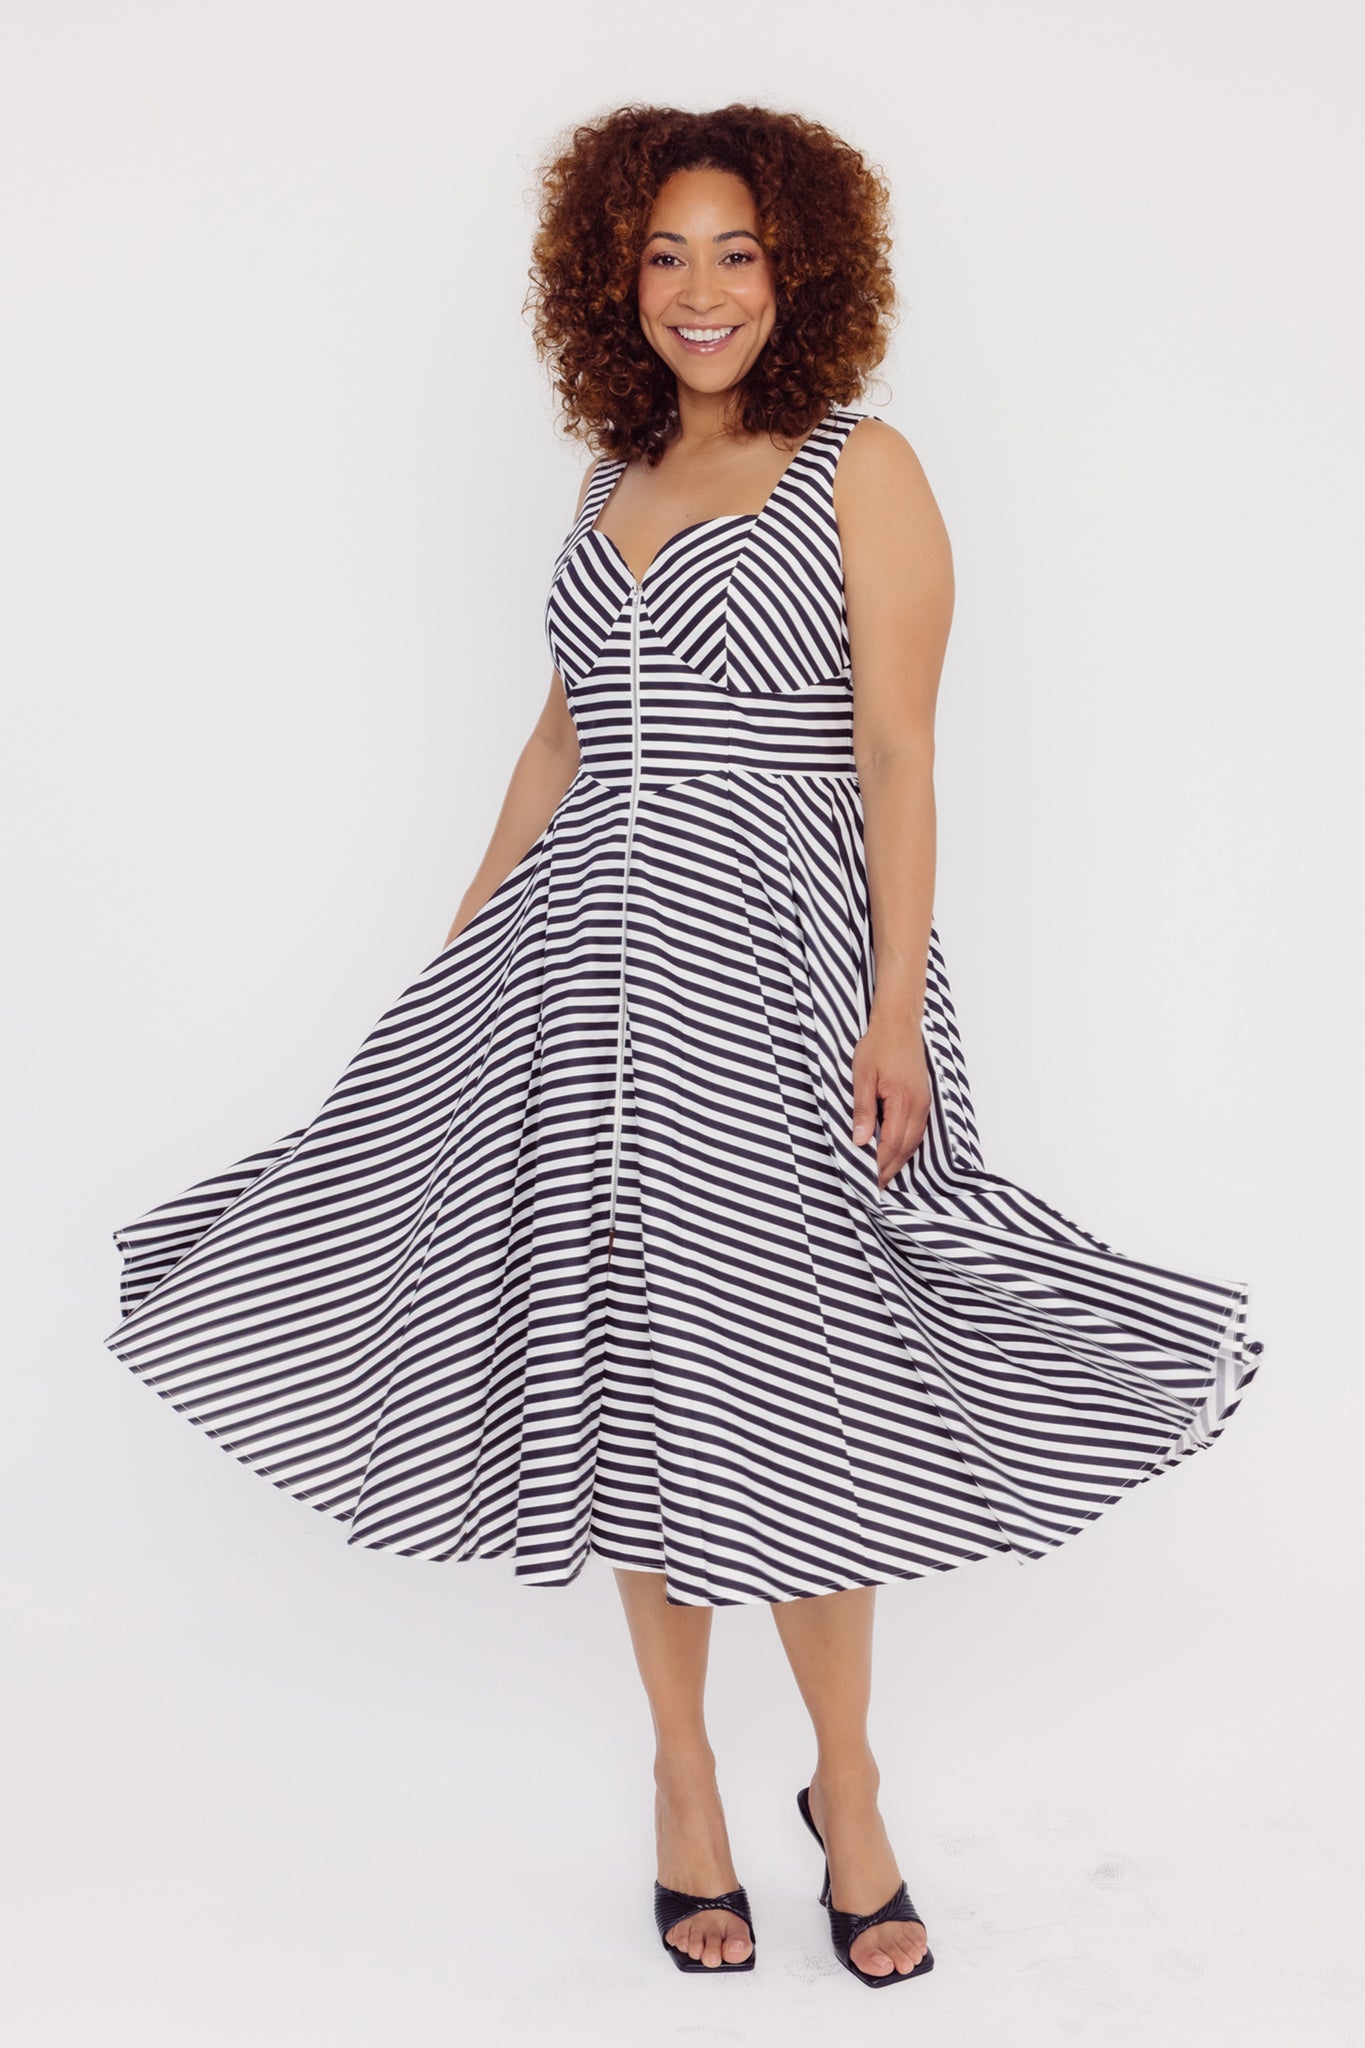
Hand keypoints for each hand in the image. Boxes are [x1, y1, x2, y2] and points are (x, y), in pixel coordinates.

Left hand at [851, 1013, 930, 1189]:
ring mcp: (924, 1103)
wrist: (899, 1024)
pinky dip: (905, 1146)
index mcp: (903, 1101)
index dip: (878, 1164)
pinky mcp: (923, 1099)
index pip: (891, 1143)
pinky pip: (916, 1131)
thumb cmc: (879, 1045)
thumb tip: (860, 1140)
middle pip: (905, 1148)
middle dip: (889, 1169)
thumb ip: (862, 1110)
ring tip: (882, 1175)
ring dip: (898, 1160)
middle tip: (874, 1186)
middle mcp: (919, 1106)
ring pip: (913, 1142)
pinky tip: (895, 1152)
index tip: (865, 1178)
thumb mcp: (862, 1076)